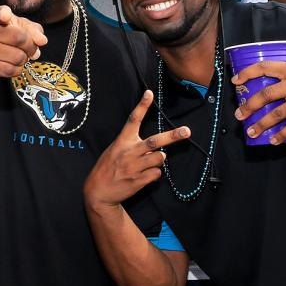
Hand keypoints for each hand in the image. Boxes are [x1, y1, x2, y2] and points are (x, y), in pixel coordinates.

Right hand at [0, 5, 47, 81]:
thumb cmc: (0, 36)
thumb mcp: (14, 26)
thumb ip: (31, 29)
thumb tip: (42, 41)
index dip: (3, 14)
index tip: (6, 15)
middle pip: (20, 39)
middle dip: (30, 45)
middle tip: (29, 48)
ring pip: (18, 57)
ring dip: (24, 59)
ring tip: (19, 56)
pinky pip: (12, 70)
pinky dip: (18, 69)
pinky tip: (14, 65)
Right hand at [85, 92, 191, 206]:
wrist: (99, 192)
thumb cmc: (108, 168)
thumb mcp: (114, 150)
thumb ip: (132, 145)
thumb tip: (155, 148)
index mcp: (122, 141)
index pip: (133, 120)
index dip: (142, 106)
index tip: (149, 93)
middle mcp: (129, 152)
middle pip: (155, 141)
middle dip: (173, 136)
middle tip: (187, 131)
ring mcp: (134, 166)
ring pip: (160, 158)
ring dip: (158, 160)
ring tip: (147, 164)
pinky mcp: (139, 180)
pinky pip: (157, 174)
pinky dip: (154, 174)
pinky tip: (143, 176)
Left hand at [233, 61, 285, 144]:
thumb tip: (268, 84)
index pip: (265, 67)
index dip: (247, 73)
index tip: (236, 81)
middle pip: (266, 94)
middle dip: (249, 106)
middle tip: (240, 115)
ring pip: (276, 114)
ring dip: (261, 124)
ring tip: (251, 132)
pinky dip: (280, 135)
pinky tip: (272, 140)